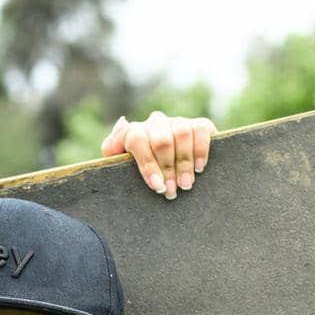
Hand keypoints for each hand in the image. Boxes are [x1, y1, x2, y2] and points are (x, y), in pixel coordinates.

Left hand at [101, 112, 217, 199]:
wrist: (166, 175)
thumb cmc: (138, 175)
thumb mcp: (119, 166)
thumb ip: (113, 147)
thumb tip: (122, 123)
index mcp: (135, 132)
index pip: (137, 139)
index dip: (148, 164)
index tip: (157, 186)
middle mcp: (155, 123)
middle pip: (161, 139)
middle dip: (167, 168)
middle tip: (172, 191)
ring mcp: (177, 122)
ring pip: (182, 133)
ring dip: (184, 162)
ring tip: (185, 185)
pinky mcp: (198, 125)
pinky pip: (201, 130)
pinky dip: (201, 150)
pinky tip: (199, 168)